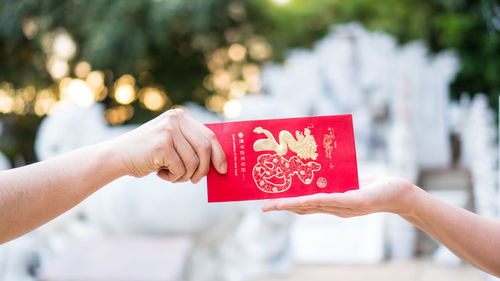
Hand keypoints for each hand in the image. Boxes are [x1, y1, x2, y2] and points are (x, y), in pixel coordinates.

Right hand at [110, 108, 226, 182]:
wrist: (118, 156)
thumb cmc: (149, 154)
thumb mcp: (172, 143)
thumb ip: (191, 146)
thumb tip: (218, 164)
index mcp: (181, 117)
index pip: (209, 135)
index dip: (219, 154)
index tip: (223, 169)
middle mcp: (176, 120)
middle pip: (205, 148)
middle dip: (204, 169)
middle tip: (196, 180)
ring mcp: (168, 131)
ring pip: (193, 162)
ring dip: (185, 176)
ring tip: (172, 175)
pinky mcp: (162, 145)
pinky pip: (180, 169)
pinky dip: (174, 177)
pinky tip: (161, 174)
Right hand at [261, 176, 414, 216]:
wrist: (400, 193)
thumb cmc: (376, 185)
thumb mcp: (351, 181)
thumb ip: (335, 178)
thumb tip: (318, 167)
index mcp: (333, 204)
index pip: (305, 206)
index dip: (287, 204)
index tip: (269, 202)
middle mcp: (336, 208)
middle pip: (304, 208)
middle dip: (282, 207)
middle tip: (263, 206)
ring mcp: (344, 207)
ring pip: (313, 206)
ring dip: (292, 205)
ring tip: (275, 204)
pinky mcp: (355, 202)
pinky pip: (331, 200)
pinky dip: (315, 199)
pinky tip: (303, 199)